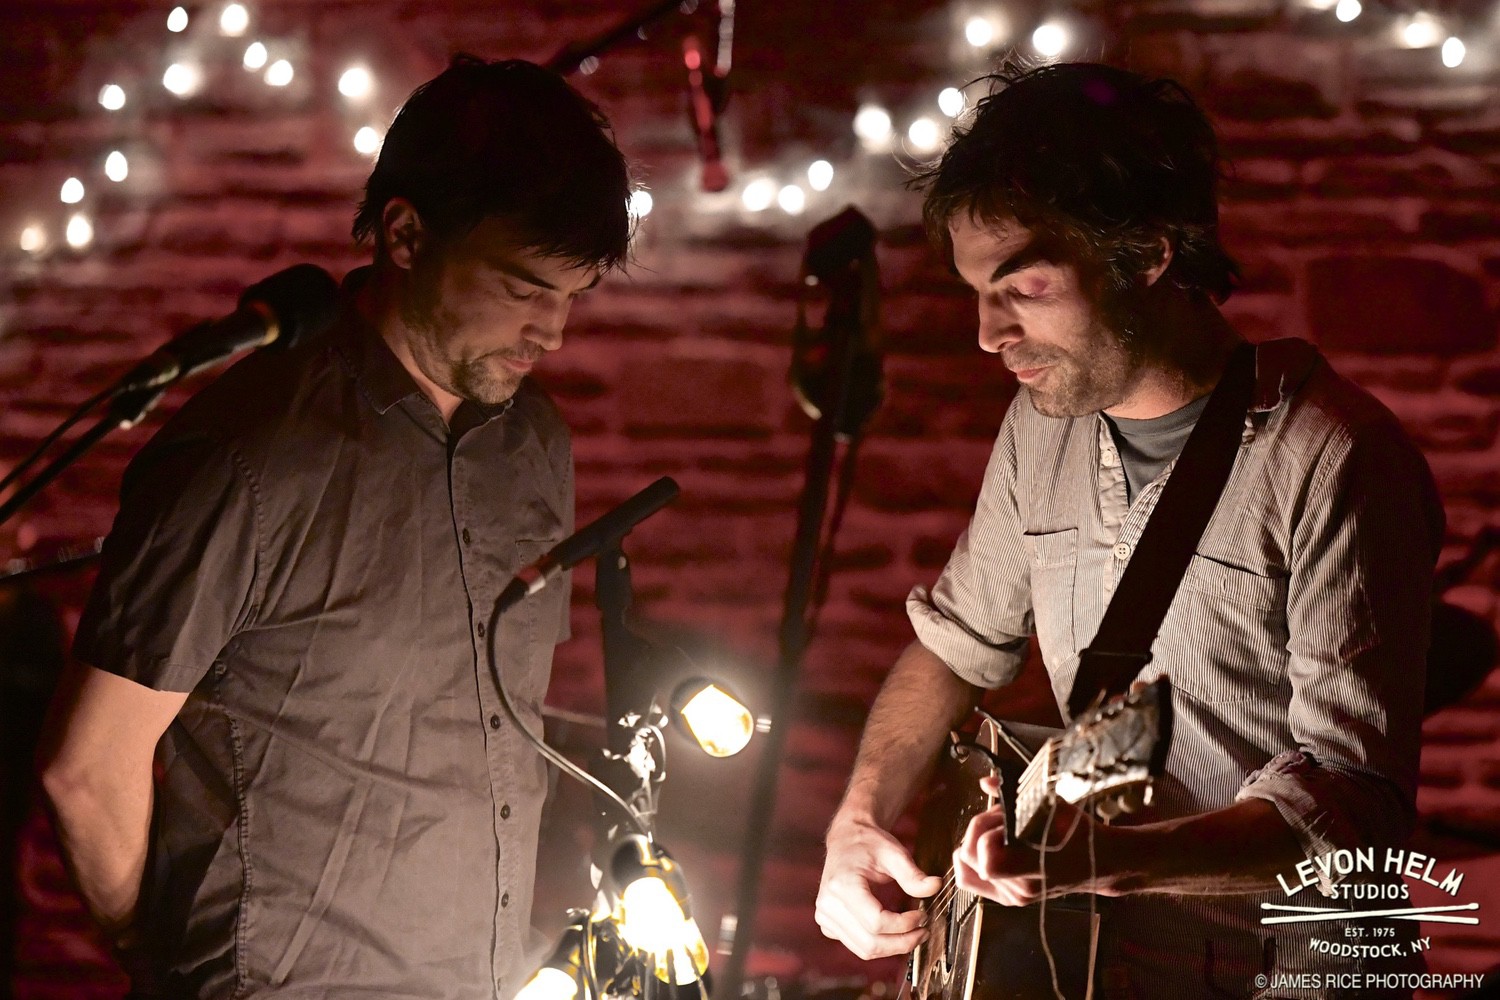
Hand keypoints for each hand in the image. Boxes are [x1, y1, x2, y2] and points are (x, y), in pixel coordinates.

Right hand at [816, 812, 943, 959]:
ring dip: (893, 948)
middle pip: (870, 943)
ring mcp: (825, 917)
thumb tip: (935, 886)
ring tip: (913, 935)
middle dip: (902, 942)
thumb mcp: (893, 853)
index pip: (876, 922)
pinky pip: (858, 946)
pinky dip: (880, 944)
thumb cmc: (868, 843)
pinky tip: (894, 933)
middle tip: (923, 932)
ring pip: (864, 950)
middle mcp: (828, 904)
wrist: (846, 839)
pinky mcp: (828, 924)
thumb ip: (913, 874)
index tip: (922, 915)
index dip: (904, 925)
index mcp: (841, 885)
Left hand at [952, 776, 1124, 905]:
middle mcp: (1020, 889)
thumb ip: (1018, 796)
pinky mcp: (1006, 897)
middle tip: (1000, 817)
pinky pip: (970, 878)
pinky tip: (987, 843)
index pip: (988, 861)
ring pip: (964, 868)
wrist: (1100, 863)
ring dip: (974, 842)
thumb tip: (986, 783)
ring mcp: (1012, 896)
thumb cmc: (1081, 836)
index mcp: (1033, 870)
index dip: (987, 835)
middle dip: (979, 829)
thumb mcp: (1055, 807)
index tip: (1003, 821)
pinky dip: (971, 858)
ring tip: (996, 830)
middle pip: (970, 857)